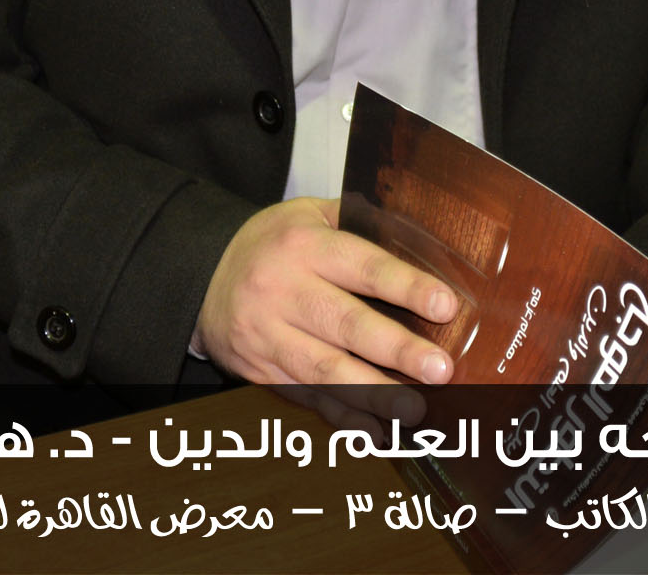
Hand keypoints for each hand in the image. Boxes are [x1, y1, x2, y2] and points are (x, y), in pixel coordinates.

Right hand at [195, 198, 458, 416]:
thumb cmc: (273, 244)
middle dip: (396, 350)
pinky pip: (305, 398)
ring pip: (324, 370)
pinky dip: (341, 418)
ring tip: (413, 410)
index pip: (364, 266)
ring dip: (373, 394)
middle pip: (345, 324)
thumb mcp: (310, 214)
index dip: (406, 287)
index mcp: (305, 247)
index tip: (445, 306)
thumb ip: (361, 223)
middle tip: (440, 370)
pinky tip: (375, 433)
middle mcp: (284, 291)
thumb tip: (424, 239)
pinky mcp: (261, 371)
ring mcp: (269, 336)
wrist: (202, 277)